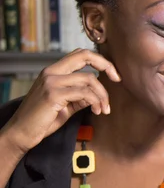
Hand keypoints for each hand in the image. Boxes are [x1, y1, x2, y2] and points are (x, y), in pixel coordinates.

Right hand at [3, 49, 120, 153]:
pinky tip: (97, 111)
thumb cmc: (42, 120)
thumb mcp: (66, 105)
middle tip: (118, 79)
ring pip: (89, 79)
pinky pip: (84, 93)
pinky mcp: (53, 94)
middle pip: (84, 55)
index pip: (80, 55)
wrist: (21, 133)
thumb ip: (80, 96)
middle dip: (106, 65)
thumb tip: (98, 95)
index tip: (113, 75)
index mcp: (53, 71)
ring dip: (102, 95)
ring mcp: (51, 82)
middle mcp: (51, 72)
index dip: (100, 61)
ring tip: (104, 109)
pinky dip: (96, 102)